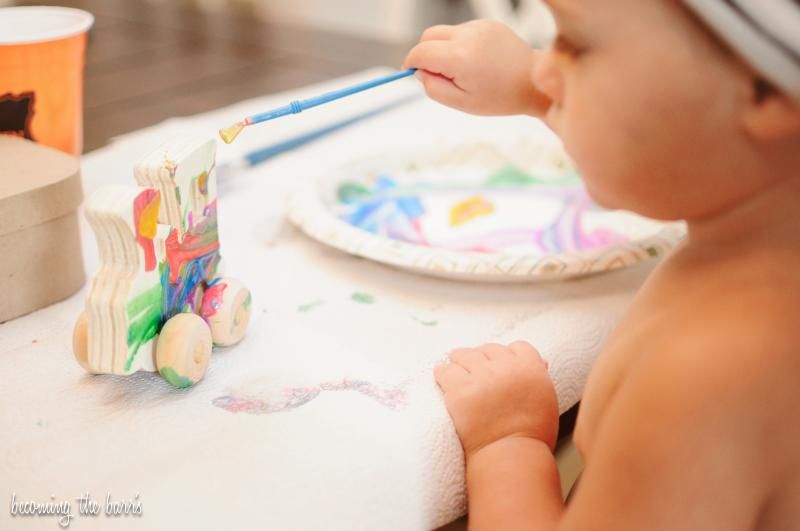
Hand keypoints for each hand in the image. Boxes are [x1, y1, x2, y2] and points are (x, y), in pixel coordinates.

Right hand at [403, 20, 550, 116]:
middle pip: (428, 35)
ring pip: (444, 32)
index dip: (411, 63)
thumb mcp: (460, 102)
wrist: (533, 83)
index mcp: (460, 58)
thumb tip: (420, 72)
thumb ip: (433, 87)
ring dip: (445, 48)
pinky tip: (476, 60)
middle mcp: (468, 36)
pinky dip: (460, 43)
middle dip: (426, 53)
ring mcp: (479, 26)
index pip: (420, 52)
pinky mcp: (488, 23)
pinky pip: (462, 30)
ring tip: (465, 69)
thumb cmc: (500, 97)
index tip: (411, 72)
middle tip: (438, 74)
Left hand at [434, 341, 558, 458]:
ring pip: (464, 354)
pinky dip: (442, 373)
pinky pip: (445, 370)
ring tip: (455, 367)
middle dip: (482, 358)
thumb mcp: (546, 400)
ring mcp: (481, 377)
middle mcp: (505, 367)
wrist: (510, 457)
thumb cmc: (531, 435)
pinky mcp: (459, 390)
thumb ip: (538, 377)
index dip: (509, 356)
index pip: (517, 346)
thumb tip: (541, 361)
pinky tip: (442, 377)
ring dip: (459, 359)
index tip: (501, 365)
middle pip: (488, 349)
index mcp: (530, 367)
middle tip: (473, 366)